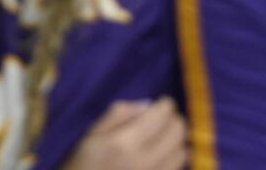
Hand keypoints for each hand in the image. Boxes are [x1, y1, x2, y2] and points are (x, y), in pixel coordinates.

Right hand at [63, 98, 185, 169]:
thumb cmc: (82, 163)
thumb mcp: (91, 133)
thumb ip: (118, 114)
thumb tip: (147, 105)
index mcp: (124, 143)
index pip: (160, 116)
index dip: (166, 104)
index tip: (162, 102)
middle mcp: (143, 161)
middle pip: (177, 132)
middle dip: (175, 119)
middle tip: (165, 118)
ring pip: (182, 152)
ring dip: (178, 139)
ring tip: (166, 136)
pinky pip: (177, 169)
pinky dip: (175, 157)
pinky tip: (165, 154)